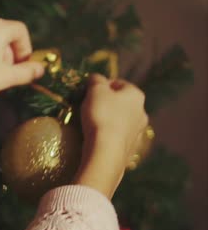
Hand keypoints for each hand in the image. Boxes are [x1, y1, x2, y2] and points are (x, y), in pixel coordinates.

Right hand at [74, 74, 148, 197]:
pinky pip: (118, 137)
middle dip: (106, 103)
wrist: (106, 151)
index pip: (118, 83)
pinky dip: (109, 135)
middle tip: (88, 108)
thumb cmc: (101, 115)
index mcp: (136, 95)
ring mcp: (138, 132)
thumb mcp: (95, 91)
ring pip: (121, 120)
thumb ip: (96, 80)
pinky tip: (98, 138)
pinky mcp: (131, 148)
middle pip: (121, 102)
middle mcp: (142, 112)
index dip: (102, 85)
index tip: (88, 92)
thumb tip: (96, 78)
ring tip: (92, 124)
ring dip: (109, 120)